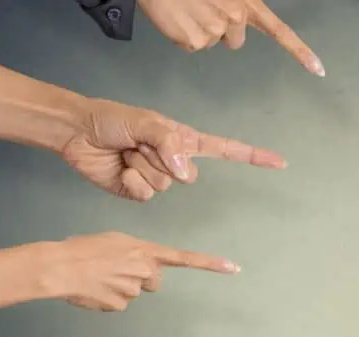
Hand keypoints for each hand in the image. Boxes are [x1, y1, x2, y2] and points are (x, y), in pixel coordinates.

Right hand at [34, 231, 238, 311]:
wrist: (60, 266)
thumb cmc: (83, 249)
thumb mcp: (116, 241)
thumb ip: (137, 253)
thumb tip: (144, 268)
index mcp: (145, 250)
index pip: (185, 258)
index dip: (210, 264)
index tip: (234, 268)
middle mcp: (145, 270)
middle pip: (155, 280)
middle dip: (142, 277)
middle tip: (116, 269)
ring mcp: (134, 290)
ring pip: (135, 292)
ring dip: (121, 286)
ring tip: (99, 276)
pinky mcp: (120, 305)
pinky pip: (120, 304)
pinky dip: (109, 299)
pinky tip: (95, 289)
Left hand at [60, 97, 286, 201]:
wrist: (78, 134)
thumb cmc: (112, 119)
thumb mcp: (146, 122)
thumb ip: (170, 145)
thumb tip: (186, 173)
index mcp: (183, 140)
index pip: (226, 150)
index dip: (253, 157)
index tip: (279, 162)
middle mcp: (175, 161)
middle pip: (187, 176)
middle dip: (161, 159)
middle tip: (138, 144)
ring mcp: (158, 178)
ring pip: (164, 186)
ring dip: (141, 168)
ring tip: (125, 153)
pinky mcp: (139, 192)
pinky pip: (146, 196)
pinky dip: (131, 182)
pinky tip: (120, 169)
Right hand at [138, 0, 324, 75]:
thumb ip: (237, 6)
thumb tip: (237, 20)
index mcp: (247, 2)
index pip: (281, 31)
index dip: (301, 52)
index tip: (319, 71)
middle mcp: (236, 17)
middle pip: (235, 40)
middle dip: (222, 29)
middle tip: (203, 7)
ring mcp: (215, 30)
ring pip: (212, 42)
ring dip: (200, 28)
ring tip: (187, 7)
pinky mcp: (194, 40)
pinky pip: (192, 46)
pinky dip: (183, 35)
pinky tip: (178, 16)